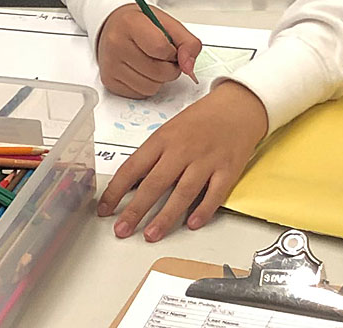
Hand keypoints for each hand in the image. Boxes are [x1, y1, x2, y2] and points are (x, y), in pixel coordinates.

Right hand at [96, 4, 202, 99]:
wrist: (115, 26)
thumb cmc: (142, 24)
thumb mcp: (168, 24)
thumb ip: (187, 43)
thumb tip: (188, 68)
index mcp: (130, 23)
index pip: (161, 48)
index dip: (173, 52)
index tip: (171, 48)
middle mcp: (116, 44)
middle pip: (158, 72)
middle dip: (170, 68)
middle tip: (163, 57)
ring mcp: (110, 65)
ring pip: (151, 87)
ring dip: (159, 79)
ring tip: (152, 63)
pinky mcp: (109, 81)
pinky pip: (140, 94)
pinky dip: (147, 85)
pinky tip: (141, 71)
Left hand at [97, 81, 266, 241]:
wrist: (238, 106)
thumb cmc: (200, 119)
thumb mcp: (169, 130)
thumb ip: (153, 156)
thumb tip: (131, 185)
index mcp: (162, 139)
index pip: (132, 167)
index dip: (115, 191)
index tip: (104, 209)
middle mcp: (182, 150)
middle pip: (154, 184)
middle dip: (135, 210)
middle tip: (122, 230)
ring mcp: (206, 161)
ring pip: (182, 193)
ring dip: (165, 217)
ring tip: (151, 235)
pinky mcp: (227, 170)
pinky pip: (214, 194)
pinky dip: (203, 211)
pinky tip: (192, 224)